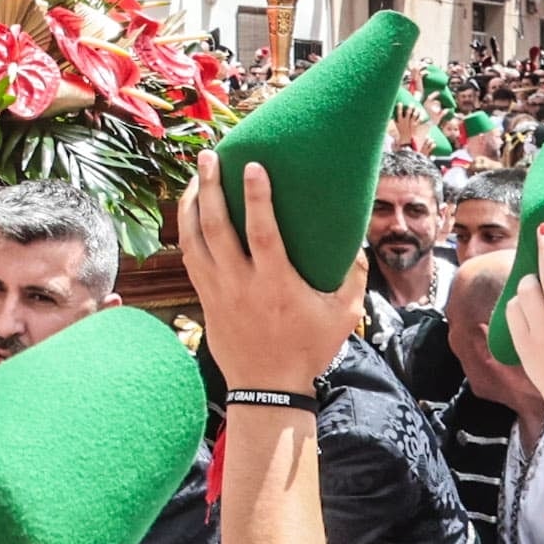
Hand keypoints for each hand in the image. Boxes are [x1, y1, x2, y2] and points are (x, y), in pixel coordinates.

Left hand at [177, 153, 362, 392]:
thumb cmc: (309, 349)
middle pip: (216, 227)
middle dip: (211, 187)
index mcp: (276, 284)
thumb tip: (356, 239)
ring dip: (193, 203)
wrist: (268, 387)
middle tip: (210, 155)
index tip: (253, 165)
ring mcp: (217, 290)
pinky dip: (187, 229)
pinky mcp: (205, 297)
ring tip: (198, 174)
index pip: (262, 232)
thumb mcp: (343, 315)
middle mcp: (241, 283)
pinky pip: (189, 256)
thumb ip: (353, 275)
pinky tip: (191, 209)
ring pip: (194, 238)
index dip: (257, 197)